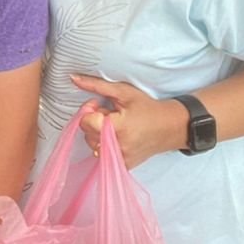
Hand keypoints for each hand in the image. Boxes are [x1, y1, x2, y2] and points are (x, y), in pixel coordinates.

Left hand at [71, 74, 185, 168]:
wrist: (170, 126)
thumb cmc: (147, 107)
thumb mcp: (123, 92)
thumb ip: (96, 85)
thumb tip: (73, 78)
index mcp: (117, 127)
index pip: (85, 122)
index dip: (90, 110)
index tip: (100, 105)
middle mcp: (118, 146)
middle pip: (87, 134)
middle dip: (94, 122)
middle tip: (110, 114)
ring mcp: (121, 158)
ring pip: (93, 145)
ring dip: (98, 134)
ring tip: (115, 125)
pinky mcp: (124, 165)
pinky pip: (102, 155)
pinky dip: (105, 144)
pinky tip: (118, 136)